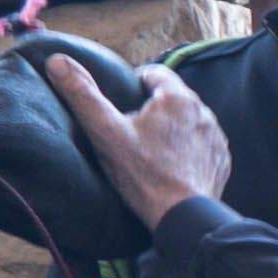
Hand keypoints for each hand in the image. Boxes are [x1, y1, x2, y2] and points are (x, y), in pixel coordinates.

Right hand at [17, 20, 228, 222]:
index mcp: (178, 98)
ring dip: (171, 127)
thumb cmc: (143, 173)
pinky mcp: (221, 160)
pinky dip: (186, 148)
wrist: (181, 215)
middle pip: (172, 97)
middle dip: (152, 106)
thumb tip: (57, 61)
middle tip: (130, 128)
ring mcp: (216, 138)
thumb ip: (82, 95)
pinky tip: (169, 164)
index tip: (120, 102)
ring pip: (188, 121)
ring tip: (148, 148)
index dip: (134, 83)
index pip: (154, 73)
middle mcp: (205, 112)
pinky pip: (201, 144)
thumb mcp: (106, 132)